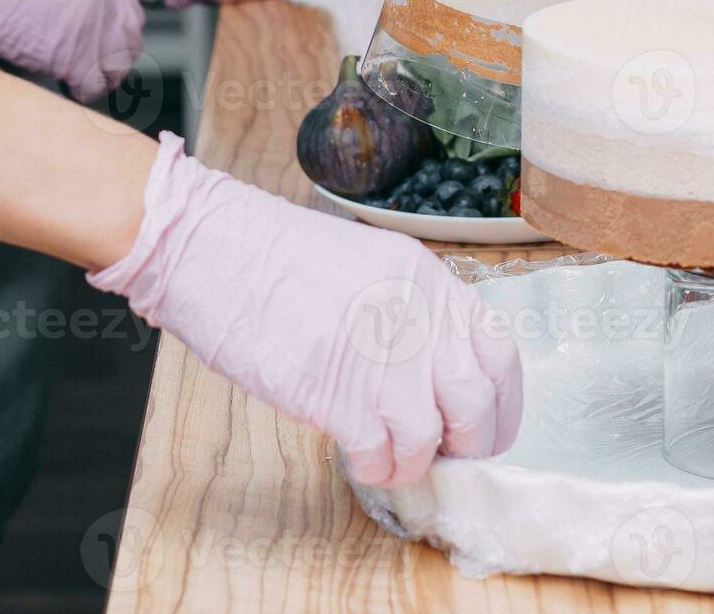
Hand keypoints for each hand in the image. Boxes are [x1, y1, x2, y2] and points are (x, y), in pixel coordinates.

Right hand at [0, 0, 144, 102]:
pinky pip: (93, 87)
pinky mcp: (79, 59)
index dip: (120, 39)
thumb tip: (95, 32)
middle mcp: (108, 3)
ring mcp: (96, 31)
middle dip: (114, 62)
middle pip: (130, 45)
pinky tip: (67, 86)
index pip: (132, 18)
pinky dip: (82, 92)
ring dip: (100, 79)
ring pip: (117, 69)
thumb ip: (85, 0)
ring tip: (79, 80)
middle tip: (96, 71)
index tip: (109, 51)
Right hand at [88, 134, 522, 487]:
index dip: (502, 404)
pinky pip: (379, 453)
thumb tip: (438, 378)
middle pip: (476, 403)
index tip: (487, 427)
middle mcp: (414, 316)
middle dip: (465, 443)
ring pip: (429, 437)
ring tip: (389, 456)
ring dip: (412, 460)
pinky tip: (358, 455)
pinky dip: (375, 467)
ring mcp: (376, 354)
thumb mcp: (372, 267)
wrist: (211, 246)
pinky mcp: (332, 390)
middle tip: (440, 449)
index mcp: (428, 279)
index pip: (499, 353)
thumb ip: (414, 314)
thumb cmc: (279, 259)